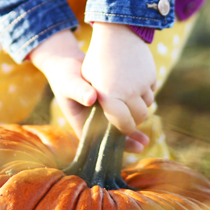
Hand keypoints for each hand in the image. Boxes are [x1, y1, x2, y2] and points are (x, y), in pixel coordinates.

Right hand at [29, 29, 149, 149]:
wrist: (67, 60)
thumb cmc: (63, 73)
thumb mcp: (68, 81)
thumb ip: (78, 89)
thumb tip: (91, 99)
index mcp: (80, 120)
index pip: (94, 140)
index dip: (108, 146)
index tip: (123, 148)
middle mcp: (92, 119)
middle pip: (110, 136)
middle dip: (125, 142)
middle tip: (141, 146)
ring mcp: (102, 110)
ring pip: (118, 124)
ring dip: (131, 130)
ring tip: (146, 140)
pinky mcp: (110, 100)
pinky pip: (122, 110)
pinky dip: (132, 112)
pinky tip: (145, 114)